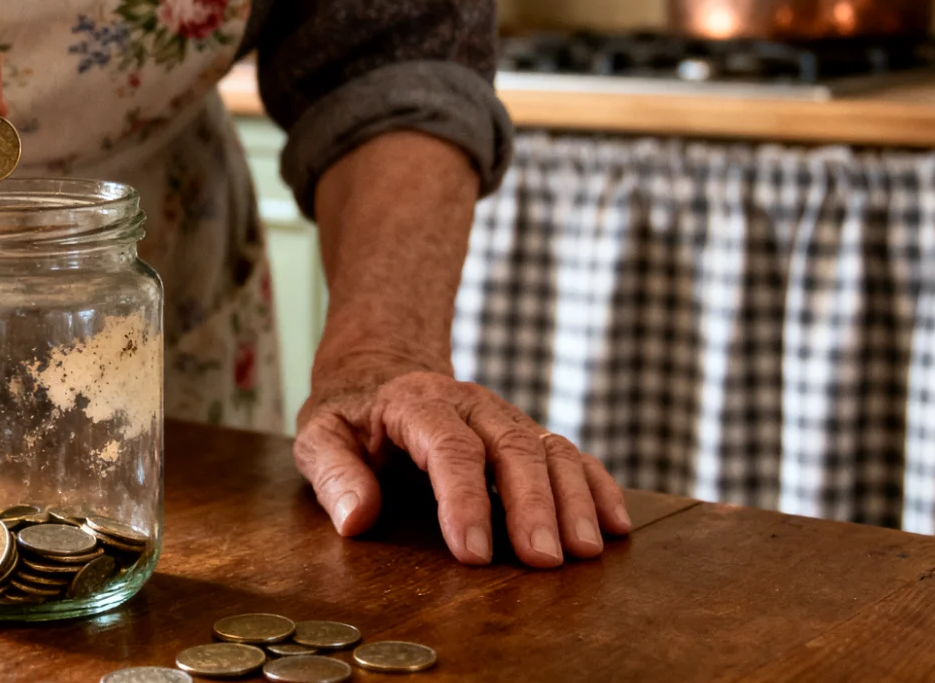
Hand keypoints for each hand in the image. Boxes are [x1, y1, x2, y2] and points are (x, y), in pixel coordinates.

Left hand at [293, 354, 632, 567]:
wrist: (381, 373)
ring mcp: (504, 417)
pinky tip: (614, 525)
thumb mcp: (320, 435)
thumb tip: (356, 519)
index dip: (464, 501)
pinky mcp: (525, 434)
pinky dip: (596, 486)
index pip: (449, 448)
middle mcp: (470, 404)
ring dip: (572, 500)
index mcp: (416, 402)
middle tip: (544, 561)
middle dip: (532, 506)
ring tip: (584, 552)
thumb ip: (333, 474)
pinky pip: (571, 455)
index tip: (475, 554)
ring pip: (548, 449)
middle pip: (512, 447)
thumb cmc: (350, 416)